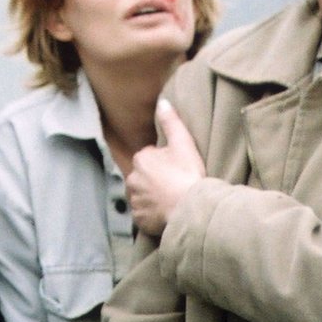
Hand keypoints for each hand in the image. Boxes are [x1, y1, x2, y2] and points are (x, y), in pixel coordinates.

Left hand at [127, 99, 204, 236]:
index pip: (150, 157)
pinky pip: (144, 214)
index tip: (177, 168)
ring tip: (171, 198)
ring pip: (142, 195)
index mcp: (140, 159)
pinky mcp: (139, 218)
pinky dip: (152, 213)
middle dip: (156, 179)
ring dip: (153, 196)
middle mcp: (131, 179)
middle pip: (144, 176)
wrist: (190, 207)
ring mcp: (134, 200)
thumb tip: (162, 102)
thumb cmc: (187, 174)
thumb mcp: (182, 143)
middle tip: (175, 183)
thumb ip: (171, 121)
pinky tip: (166, 211)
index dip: (165, 162)